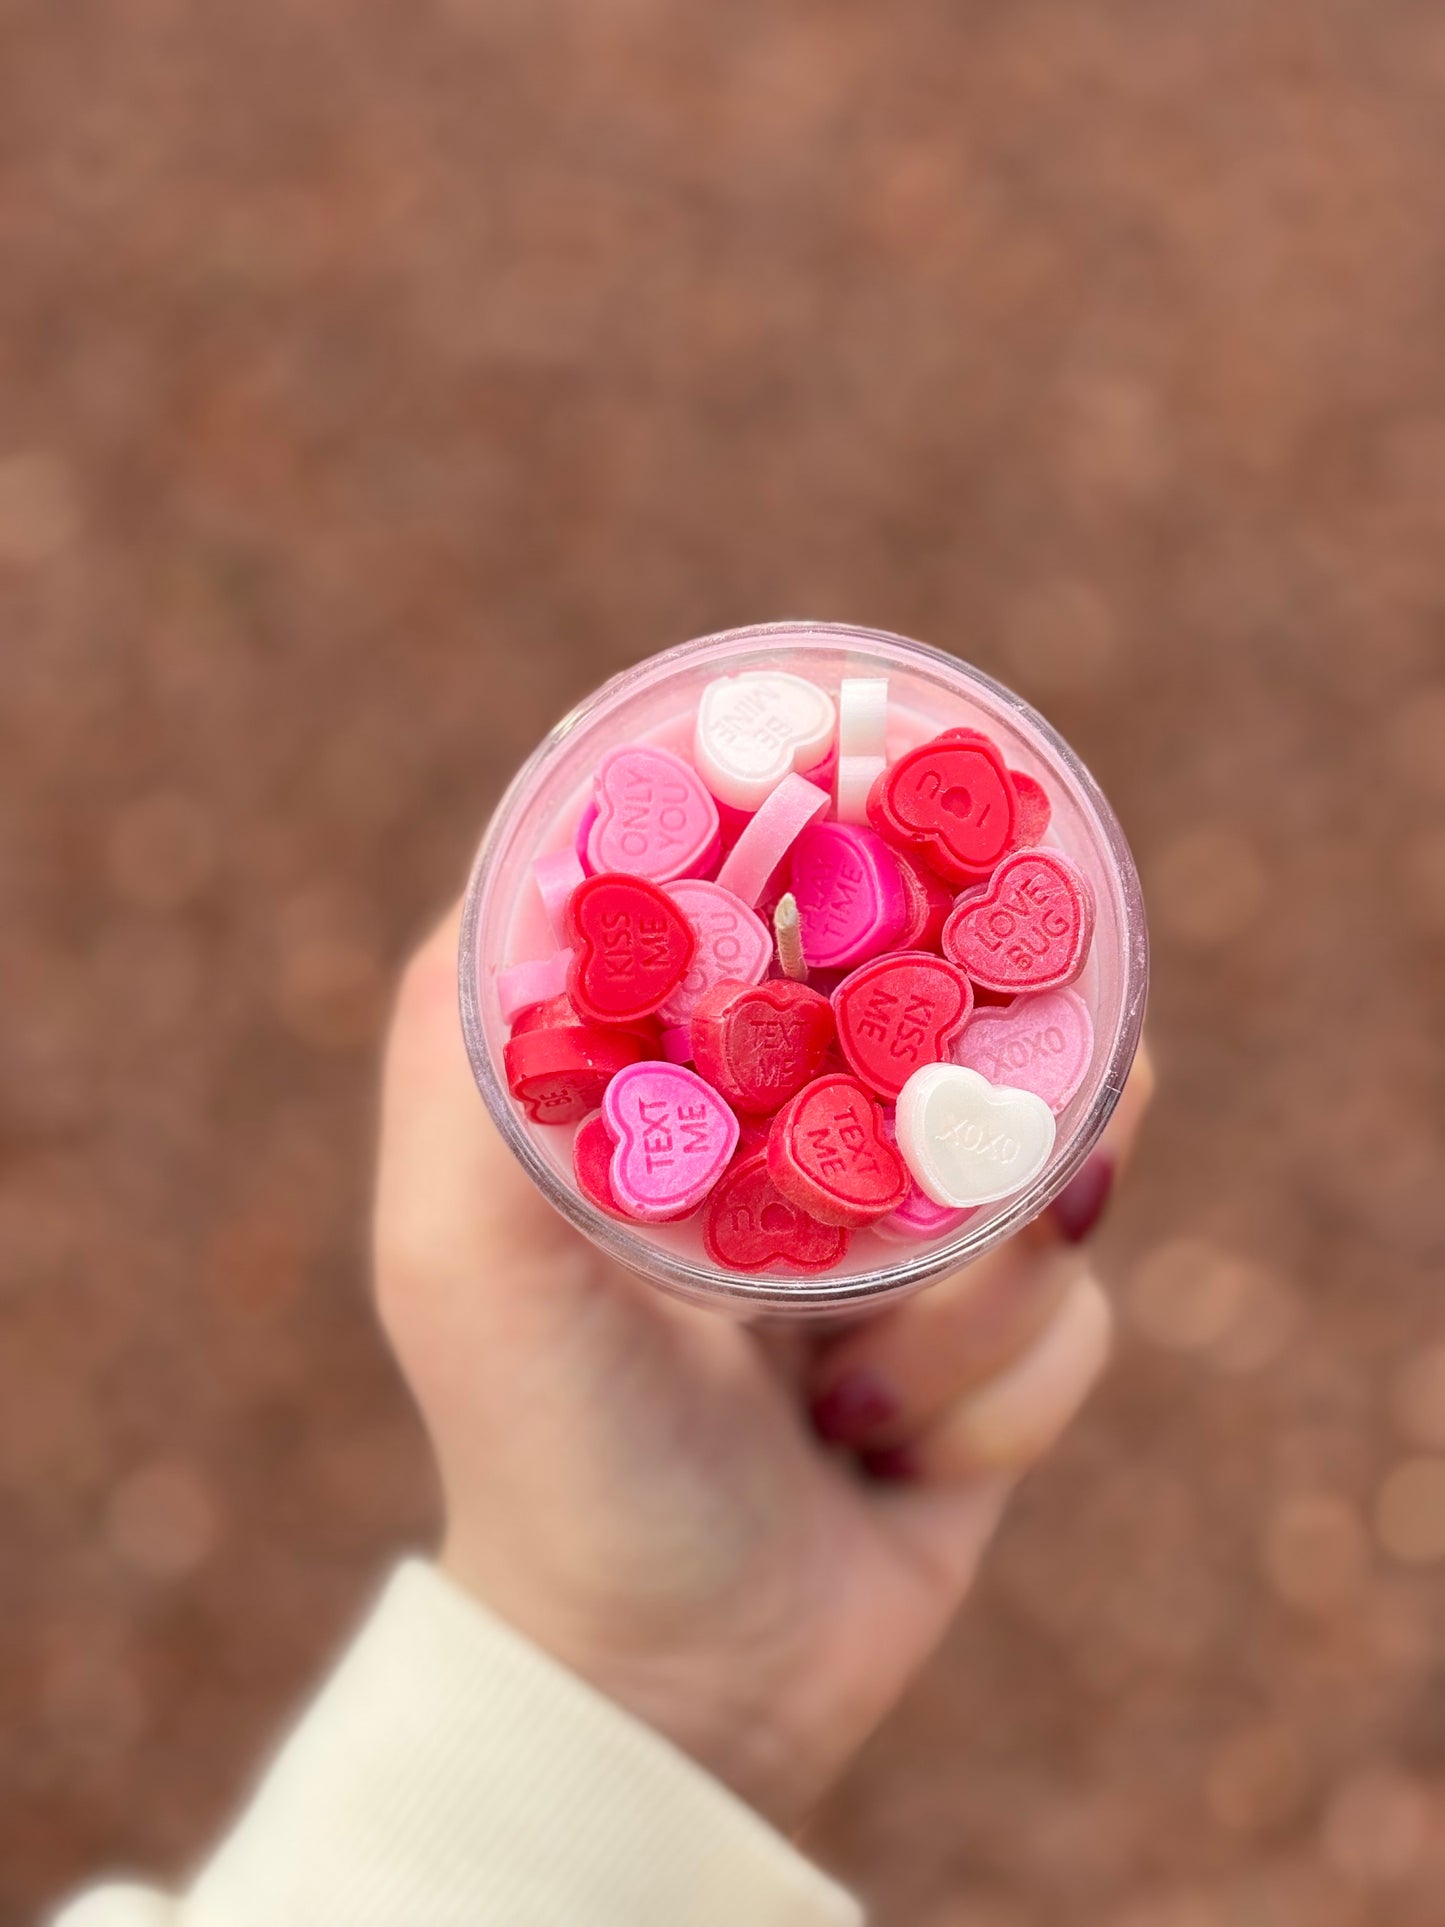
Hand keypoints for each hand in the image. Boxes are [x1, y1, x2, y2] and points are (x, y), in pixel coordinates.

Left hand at [374, 903, 1152, 1830]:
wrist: (681, 1685)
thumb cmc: (555, 1455)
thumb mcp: (459, 1259)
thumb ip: (457, 1061)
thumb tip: (535, 881)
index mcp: (688, 1093)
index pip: (789, 915)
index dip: (852, 862)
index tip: (903, 851)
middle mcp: (801, 1139)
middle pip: (961, 1018)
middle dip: (980, 1094)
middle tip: (940, 1166)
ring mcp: (909, 1235)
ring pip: (1047, 1179)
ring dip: (966, 1309)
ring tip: (848, 1393)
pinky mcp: (993, 1341)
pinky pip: (1075, 1317)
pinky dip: (995, 1401)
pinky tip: (889, 1456)